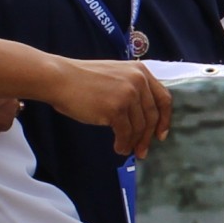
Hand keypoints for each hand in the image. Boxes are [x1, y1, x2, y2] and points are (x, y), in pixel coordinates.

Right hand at [44, 57, 174, 157]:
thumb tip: (143, 117)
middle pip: (152, 115)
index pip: (164, 98)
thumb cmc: (82, 79)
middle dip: (148, 136)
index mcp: (141, 71)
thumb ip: (132, 88)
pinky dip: (124, 143)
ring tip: (128, 151)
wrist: (58, 79)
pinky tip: (119, 148)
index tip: (161, 134)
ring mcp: (128, 95)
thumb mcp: (116, 75)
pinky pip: (125, 132)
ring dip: (134, 142)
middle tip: (144, 150)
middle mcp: (138, 81)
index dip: (165, 119)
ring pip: (139, 126)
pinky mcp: (115, 109)